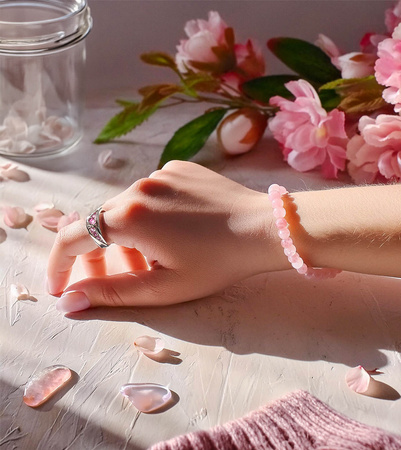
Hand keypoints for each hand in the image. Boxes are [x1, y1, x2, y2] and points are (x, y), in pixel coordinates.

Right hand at [47, 161, 284, 311]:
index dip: (60, 263)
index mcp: (129, 216)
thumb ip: (111, 294)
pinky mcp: (179, 168)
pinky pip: (151, 193)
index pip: (73, 237)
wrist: (264, 229)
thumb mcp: (164, 287)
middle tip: (110, 280)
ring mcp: (160, 173)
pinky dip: (150, 214)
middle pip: (100, 223)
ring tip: (154, 258)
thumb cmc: (218, 263)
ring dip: (128, 234)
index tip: (59, 285)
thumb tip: (68, 302)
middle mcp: (139, 186)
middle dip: (98, 255)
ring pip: (127, 208)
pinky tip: (176, 231)